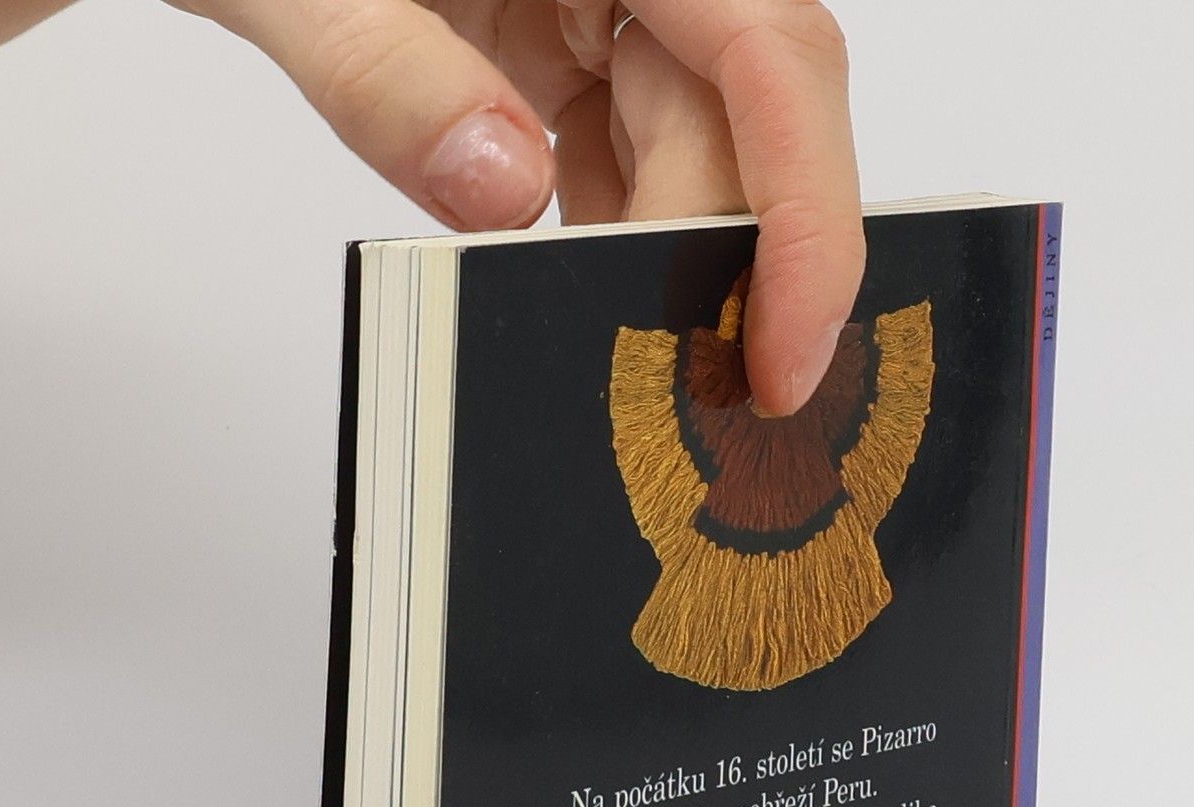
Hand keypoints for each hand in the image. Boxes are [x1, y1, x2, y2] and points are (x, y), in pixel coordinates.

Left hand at [178, 0, 863, 413]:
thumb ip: (388, 77)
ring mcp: (612, 6)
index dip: (805, 215)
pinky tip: (566, 294)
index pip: (773, 55)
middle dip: (711, 265)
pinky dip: (611, 242)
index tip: (783, 353)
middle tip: (655, 383)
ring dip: (657, 265)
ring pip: (701, 156)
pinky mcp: (572, 54)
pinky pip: (632, 159)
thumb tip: (503, 194)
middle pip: (747, 127)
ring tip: (606, 350)